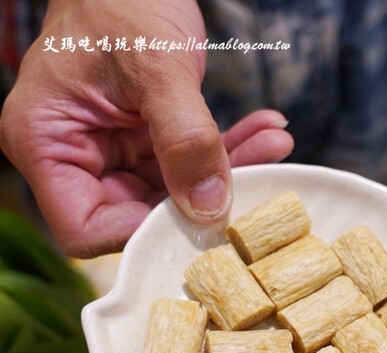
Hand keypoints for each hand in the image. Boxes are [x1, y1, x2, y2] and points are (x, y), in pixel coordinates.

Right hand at [0, 0, 293, 257]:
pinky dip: (230, 148)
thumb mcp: (157, 68)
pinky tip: (267, 129)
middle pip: (140, 213)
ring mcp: (113, 151)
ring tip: (275, 142)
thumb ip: (184, 139)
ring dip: (230, 169)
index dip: (142, 232)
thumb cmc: (122, 2)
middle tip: (261, 174)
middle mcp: (75, 156)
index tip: (200, 215)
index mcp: (46, 143)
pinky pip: (190, 161)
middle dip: (204, 198)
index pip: (87, 228)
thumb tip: (209, 208)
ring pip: (177, 190)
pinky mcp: (146, 141)